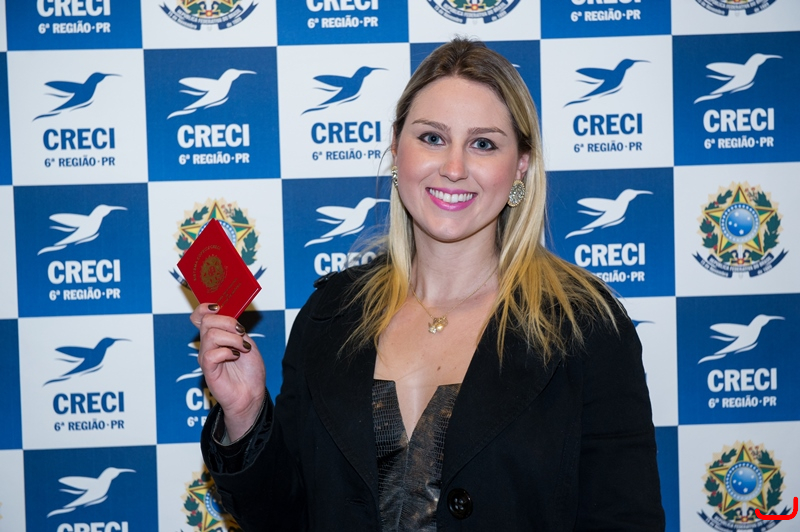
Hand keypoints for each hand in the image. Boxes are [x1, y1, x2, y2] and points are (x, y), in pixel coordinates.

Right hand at [191, 303, 265, 439]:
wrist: (252, 393)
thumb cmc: (249, 370)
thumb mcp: (247, 342)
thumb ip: (236, 329)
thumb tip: (229, 315)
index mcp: (216, 335)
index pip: (200, 316)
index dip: (205, 308)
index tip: (219, 307)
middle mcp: (208, 344)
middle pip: (206, 321)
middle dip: (228, 322)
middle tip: (241, 333)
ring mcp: (206, 356)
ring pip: (210, 335)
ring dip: (232, 339)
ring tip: (243, 348)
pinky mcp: (207, 370)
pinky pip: (211, 354)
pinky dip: (227, 352)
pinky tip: (236, 357)